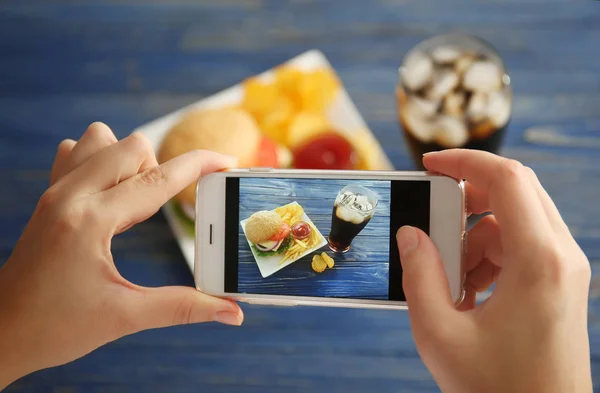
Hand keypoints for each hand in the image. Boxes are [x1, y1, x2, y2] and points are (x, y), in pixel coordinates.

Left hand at [0, 123, 243, 389]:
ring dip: (128, 161)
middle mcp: (70, 195)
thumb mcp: (124, 317)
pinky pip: (78, 153)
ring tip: (132, 202)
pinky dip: (102, 162)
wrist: (1, 333)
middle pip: (132, 146)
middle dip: (160, 169)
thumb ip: (183, 307)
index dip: (199, 166)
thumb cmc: (54, 327)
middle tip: (161, 210)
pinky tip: (108, 197)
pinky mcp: (49, 196)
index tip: (226, 161)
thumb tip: (231, 312)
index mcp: (91, 221)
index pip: (158, 180)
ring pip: (102, 139)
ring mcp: (55, 191)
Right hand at [396, 149, 591, 392]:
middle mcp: (561, 256)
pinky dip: (488, 256)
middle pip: (515, 192)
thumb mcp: (439, 332)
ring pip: (514, 221)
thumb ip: (419, 275)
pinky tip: (468, 293)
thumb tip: (410, 233)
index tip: (429, 166)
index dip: (465, 161)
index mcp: (538, 261)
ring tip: (449, 280)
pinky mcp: (559, 283)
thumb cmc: (498, 390)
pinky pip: (520, 246)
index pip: (507, 178)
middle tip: (431, 221)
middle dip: (467, 198)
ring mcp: (564, 270)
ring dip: (474, 236)